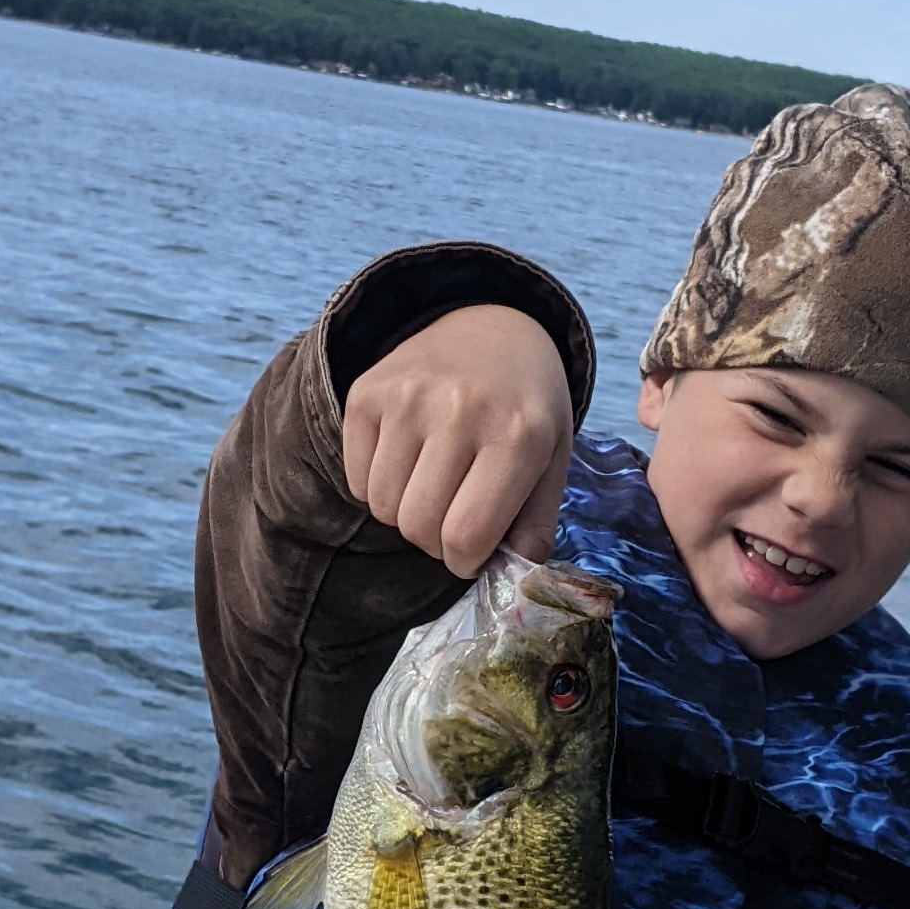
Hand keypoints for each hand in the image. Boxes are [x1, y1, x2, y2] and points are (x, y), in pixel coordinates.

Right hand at [342, 303, 574, 575]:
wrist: (490, 327)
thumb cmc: (525, 407)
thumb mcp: (552, 461)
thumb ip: (536, 526)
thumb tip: (511, 581)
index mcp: (518, 434)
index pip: (467, 535)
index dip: (464, 562)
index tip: (471, 554)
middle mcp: (460, 410)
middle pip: (419, 526)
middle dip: (434, 541)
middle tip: (452, 519)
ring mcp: (407, 397)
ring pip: (383, 507)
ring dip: (405, 514)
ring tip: (431, 487)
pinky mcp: (366, 394)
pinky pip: (357, 479)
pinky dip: (378, 487)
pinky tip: (407, 461)